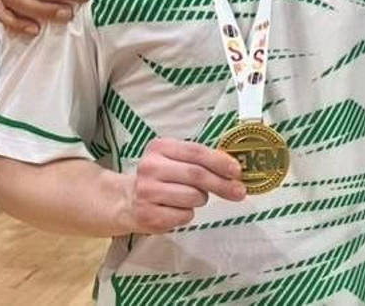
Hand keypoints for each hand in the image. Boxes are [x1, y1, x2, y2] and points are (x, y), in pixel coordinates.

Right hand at [119, 139, 246, 234]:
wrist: (126, 201)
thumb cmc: (161, 178)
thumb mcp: (175, 160)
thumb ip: (201, 161)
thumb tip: (234, 171)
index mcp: (160, 148)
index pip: (196, 152)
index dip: (220, 162)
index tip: (237, 171)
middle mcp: (150, 167)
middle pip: (197, 175)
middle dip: (222, 184)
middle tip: (238, 192)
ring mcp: (146, 192)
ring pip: (193, 197)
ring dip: (200, 199)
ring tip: (189, 198)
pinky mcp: (147, 215)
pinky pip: (184, 216)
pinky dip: (187, 214)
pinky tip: (175, 209)